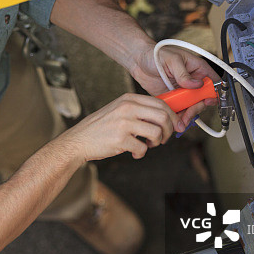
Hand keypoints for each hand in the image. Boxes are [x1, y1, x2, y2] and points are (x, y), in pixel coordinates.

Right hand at [60, 93, 179, 161]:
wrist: (78, 140)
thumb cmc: (100, 127)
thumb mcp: (118, 110)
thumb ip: (138, 110)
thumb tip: (164, 117)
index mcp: (128, 99)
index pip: (160, 103)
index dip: (172, 116)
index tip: (175, 125)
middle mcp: (127, 108)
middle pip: (163, 116)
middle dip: (169, 130)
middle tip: (164, 139)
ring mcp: (123, 124)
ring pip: (157, 132)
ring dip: (157, 142)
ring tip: (148, 145)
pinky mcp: (120, 140)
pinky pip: (143, 149)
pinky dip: (141, 154)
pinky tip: (133, 153)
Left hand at [131, 45, 220, 131]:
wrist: (138, 61)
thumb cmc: (156, 54)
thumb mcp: (172, 60)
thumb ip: (184, 73)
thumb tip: (197, 84)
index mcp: (197, 69)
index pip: (212, 82)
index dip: (213, 93)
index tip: (206, 101)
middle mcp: (192, 81)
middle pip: (202, 99)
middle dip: (196, 108)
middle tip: (188, 114)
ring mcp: (183, 91)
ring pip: (191, 107)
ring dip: (187, 116)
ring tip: (179, 122)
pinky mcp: (173, 98)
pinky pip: (179, 110)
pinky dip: (177, 116)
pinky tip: (173, 120)